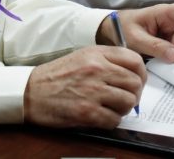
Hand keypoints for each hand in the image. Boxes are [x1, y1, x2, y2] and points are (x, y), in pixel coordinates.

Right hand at [24, 46, 145, 127]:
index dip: (141, 73)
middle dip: (134, 94)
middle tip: (125, 98)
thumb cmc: (57, 75)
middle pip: (135, 83)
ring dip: (123, 108)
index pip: (135, 60)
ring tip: (111, 107)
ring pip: (128, 102)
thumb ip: (107, 59)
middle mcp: (97, 69)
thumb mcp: (83, 56)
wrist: (31, 91)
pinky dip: (111, 121)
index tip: (138, 81)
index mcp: (97, 53)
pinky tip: (101, 116)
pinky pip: (115, 119)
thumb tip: (132, 73)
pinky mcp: (87, 112)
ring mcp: (93, 90)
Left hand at [97, 3, 173, 62]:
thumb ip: (154, 46)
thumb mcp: (135, 39)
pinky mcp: (167, 45)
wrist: (111, 32)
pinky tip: (168, 70)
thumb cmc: (122, 28)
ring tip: (168, 69)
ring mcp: (169, 35)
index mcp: (163, 13)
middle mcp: (170, 23)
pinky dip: (172, 62)